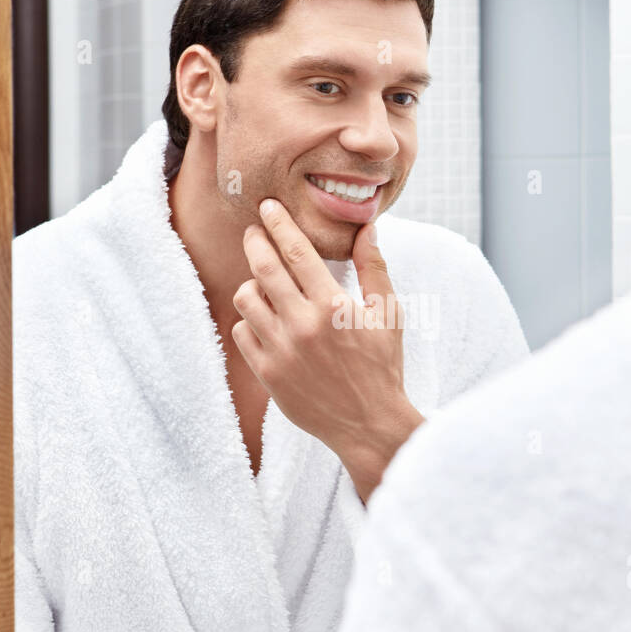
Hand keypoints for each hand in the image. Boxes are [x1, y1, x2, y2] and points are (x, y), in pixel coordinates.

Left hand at [232, 199, 424, 502]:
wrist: (368, 424)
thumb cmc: (382, 367)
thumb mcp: (388, 315)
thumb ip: (373, 269)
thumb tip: (367, 228)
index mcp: (333, 306)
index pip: (297, 252)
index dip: (279, 224)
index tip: (268, 207)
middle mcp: (302, 325)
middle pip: (263, 268)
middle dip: (254, 241)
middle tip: (253, 232)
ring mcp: (281, 351)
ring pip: (246, 299)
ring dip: (252, 283)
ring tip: (263, 282)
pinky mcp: (267, 374)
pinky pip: (243, 332)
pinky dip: (250, 320)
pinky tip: (265, 318)